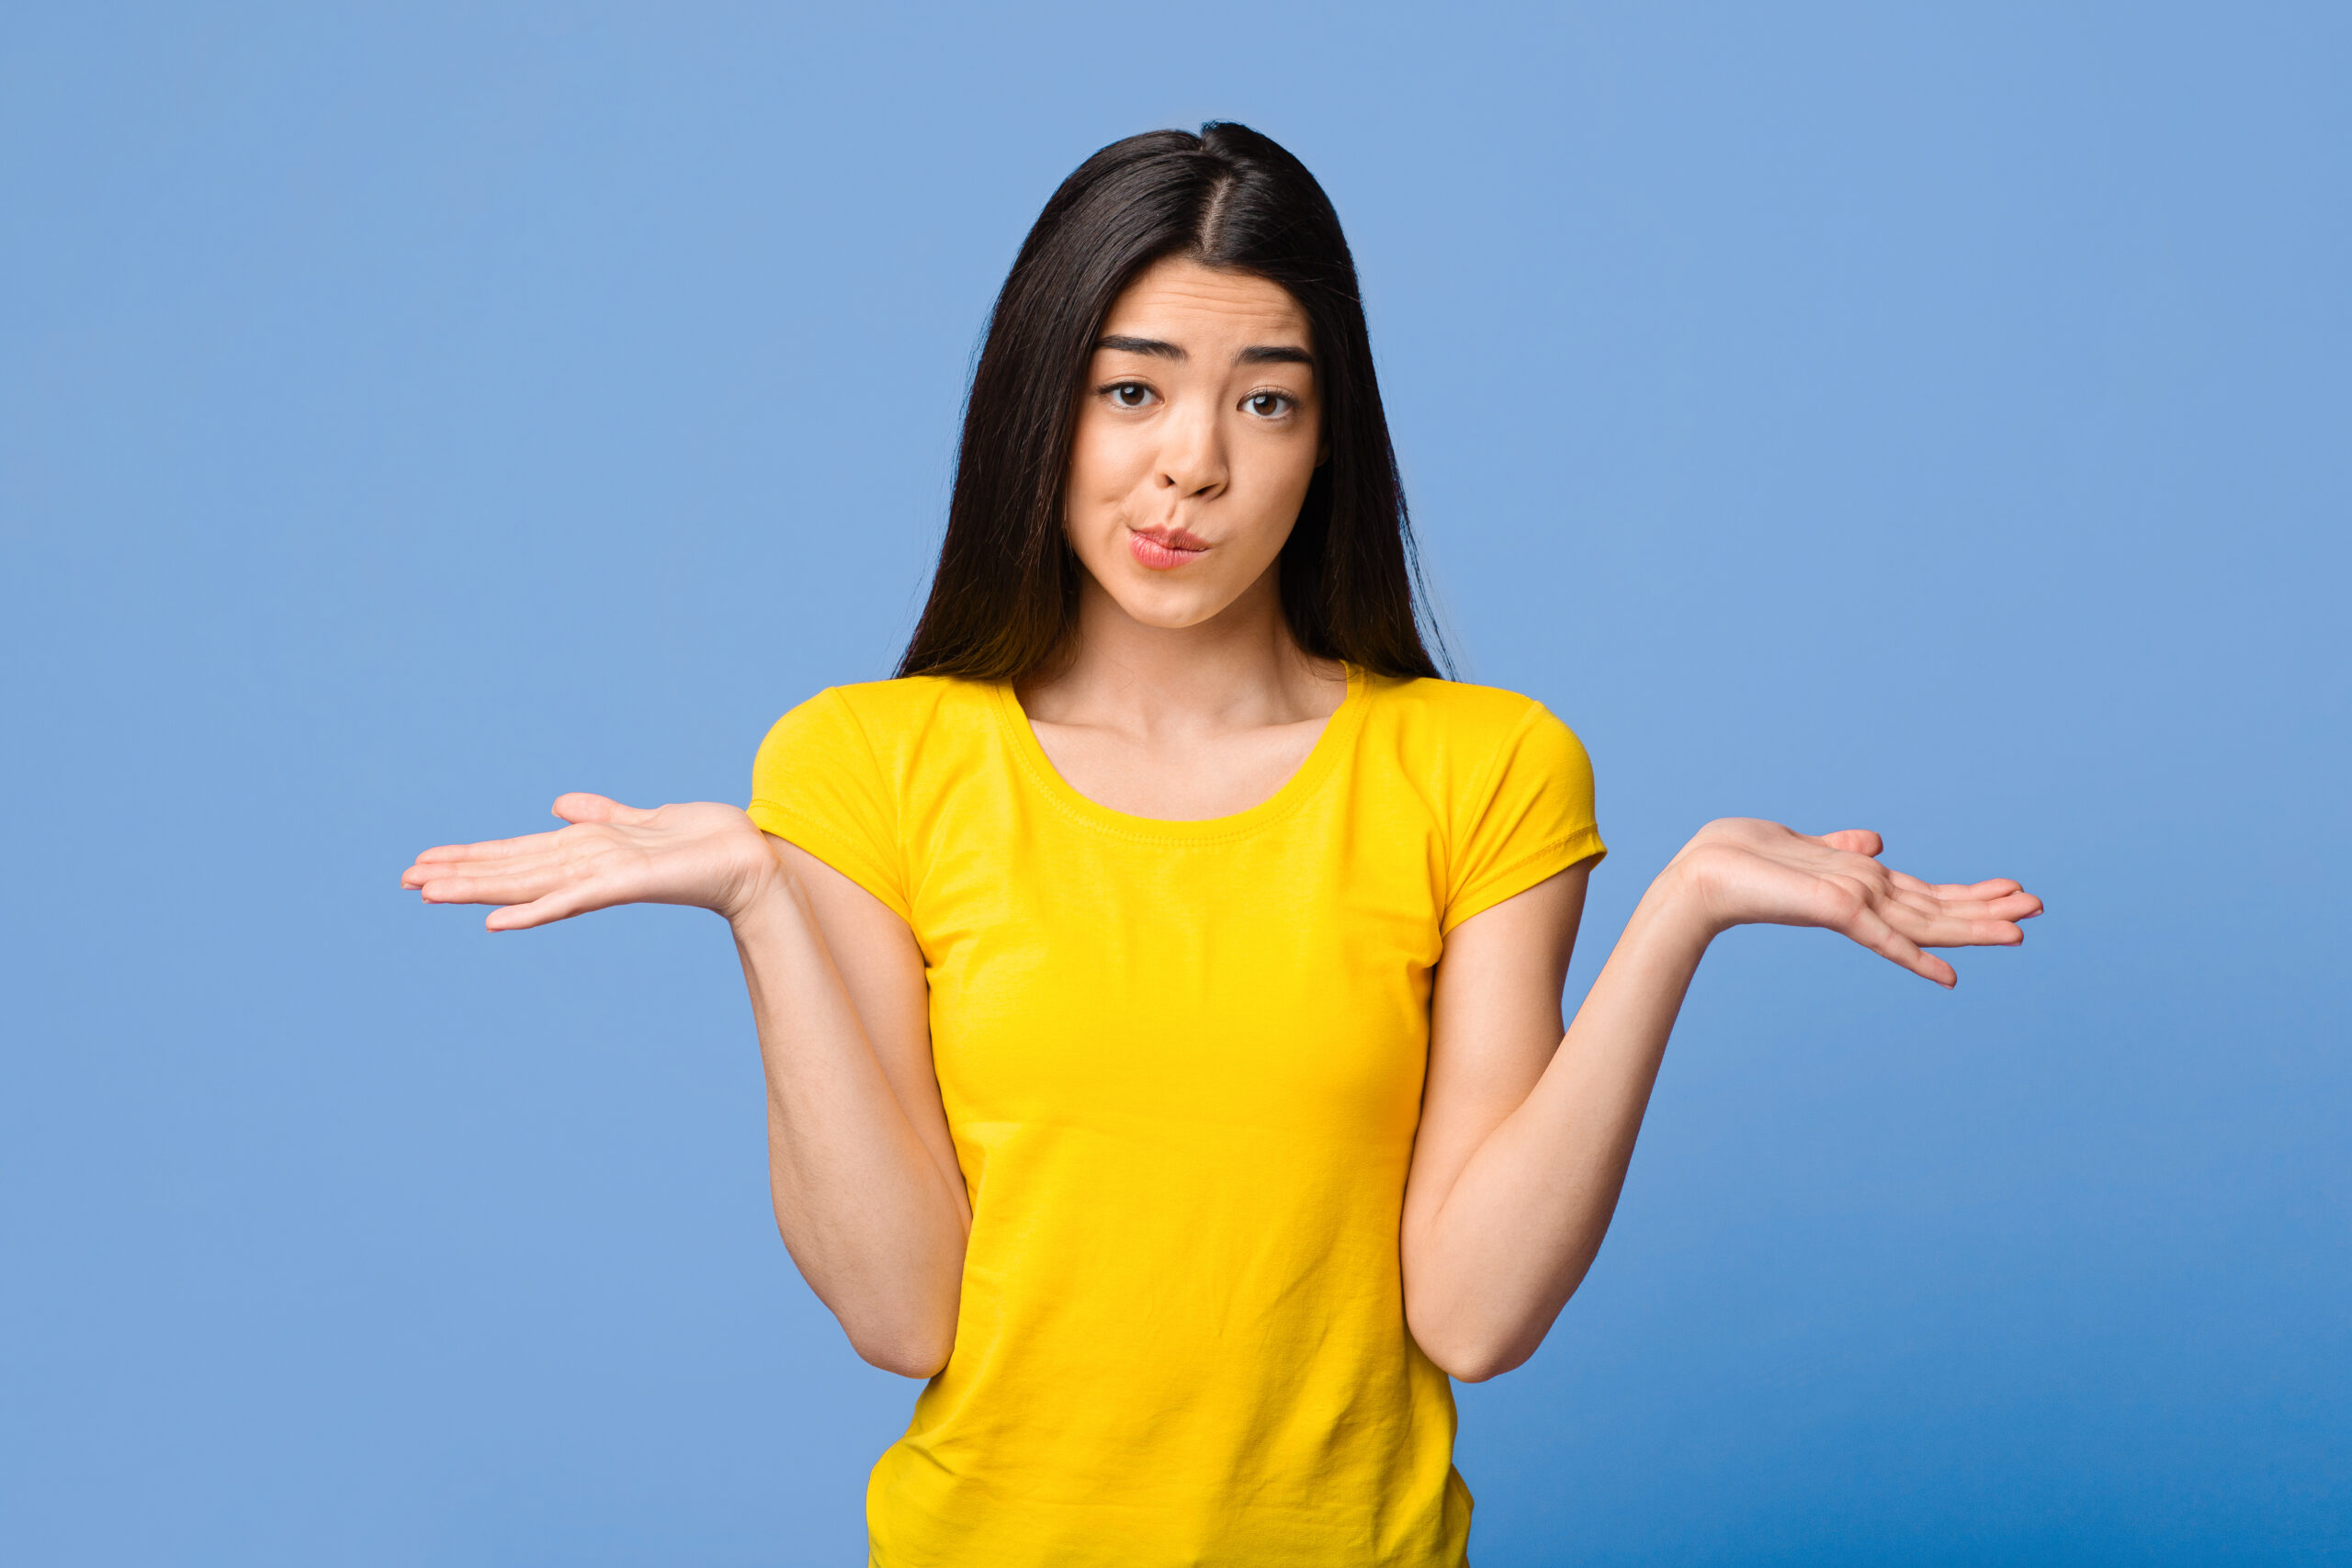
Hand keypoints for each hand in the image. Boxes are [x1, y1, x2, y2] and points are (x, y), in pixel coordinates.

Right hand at [401, 794, 781, 930]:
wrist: (749, 860)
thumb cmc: (701, 843)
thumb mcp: (643, 818)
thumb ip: (602, 812)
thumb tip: (560, 804)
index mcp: (585, 851)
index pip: (517, 853)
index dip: (471, 856)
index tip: (424, 861)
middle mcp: (585, 866)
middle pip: (510, 870)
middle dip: (459, 874)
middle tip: (405, 880)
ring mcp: (601, 877)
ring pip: (527, 883)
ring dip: (479, 889)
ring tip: (430, 892)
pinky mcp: (623, 884)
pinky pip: (571, 900)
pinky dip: (535, 910)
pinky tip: (496, 920)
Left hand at [1666, 818, 2041, 986]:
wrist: (1700, 875)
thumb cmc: (1744, 860)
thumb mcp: (1804, 846)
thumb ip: (1843, 847)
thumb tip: (1878, 839)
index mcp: (1862, 884)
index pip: (1926, 892)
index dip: (1970, 893)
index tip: (2013, 889)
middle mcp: (1865, 898)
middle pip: (1937, 908)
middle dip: (1988, 908)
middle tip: (2040, 908)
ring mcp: (1853, 907)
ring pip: (1925, 921)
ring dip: (1974, 923)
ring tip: (2022, 927)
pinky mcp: (1836, 912)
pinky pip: (1885, 939)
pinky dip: (1917, 957)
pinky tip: (1949, 976)